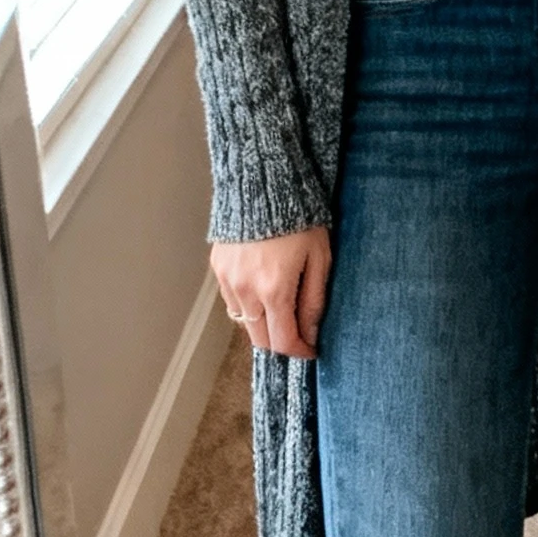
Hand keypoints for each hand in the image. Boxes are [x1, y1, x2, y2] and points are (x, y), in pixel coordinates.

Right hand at [212, 227, 330, 359]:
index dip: (300, 352)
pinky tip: (262, 289)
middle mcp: (246, 291)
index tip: (311, 350)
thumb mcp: (319, 259)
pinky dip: (248, 305)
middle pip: (260, 340)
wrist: (263, 184)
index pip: (283, 341)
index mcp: (274, 290)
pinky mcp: (218, 268)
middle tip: (298, 332)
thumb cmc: (300, 219)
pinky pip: (232, 301)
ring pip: (244, 323)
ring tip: (282, 308)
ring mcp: (228, 280)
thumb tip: (310, 334)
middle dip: (281, 343)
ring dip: (263, 324)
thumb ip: (313, 301)